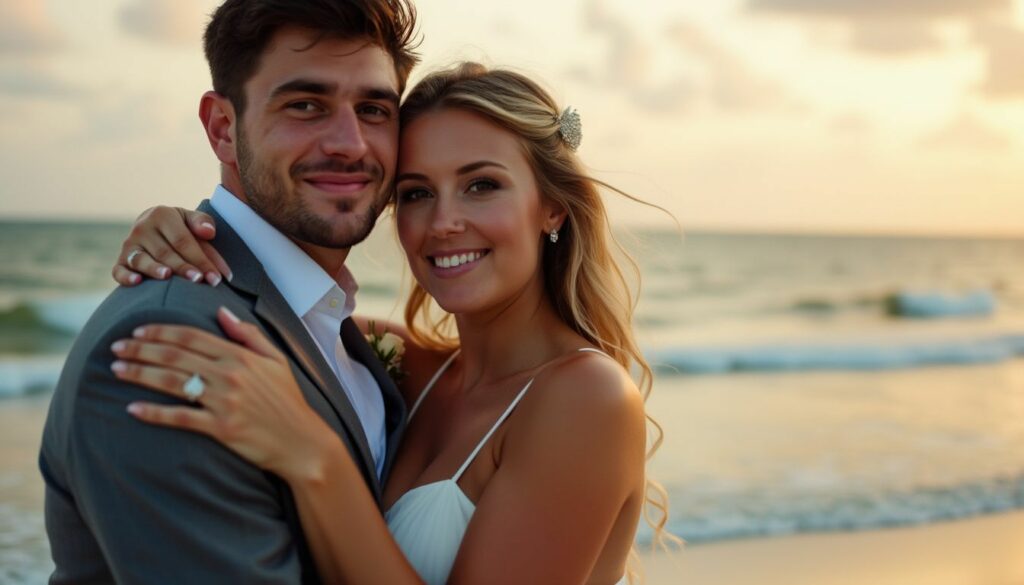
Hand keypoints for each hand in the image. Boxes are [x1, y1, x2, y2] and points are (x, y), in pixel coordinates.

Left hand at [111, 307, 334, 479]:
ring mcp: (225, 402)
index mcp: (240, 356)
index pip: (192, 336)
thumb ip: (248, 335)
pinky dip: (154, 412)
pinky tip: (132, 408)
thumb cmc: (289, 401)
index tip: (137, 330)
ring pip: (172, 382)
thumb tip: (221, 312)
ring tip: (116, 370)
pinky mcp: (221, 428)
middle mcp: (230, 375)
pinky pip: (180, 417)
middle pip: (175, 355)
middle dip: (141, 349)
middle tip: (116, 347)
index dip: (161, 331)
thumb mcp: (277, 360)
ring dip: (140, 374)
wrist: (303, 442)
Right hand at [114, 206, 231, 286]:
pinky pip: (119, 270)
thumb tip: (209, 232)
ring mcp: (129, 245)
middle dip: (183, 268)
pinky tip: (137, 282)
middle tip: (199, 280)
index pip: (184, 241)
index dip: (201, 259)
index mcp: (162, 215)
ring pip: (141, 260)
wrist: (152, 228)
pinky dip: (126, 276)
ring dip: (154, 269)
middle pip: (165, 252)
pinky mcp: (120, 260)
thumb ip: (203, 223)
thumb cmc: (180, 228)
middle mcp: (142, 228)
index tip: (216, 277)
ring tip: (168, 276)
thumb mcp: (191, 219)